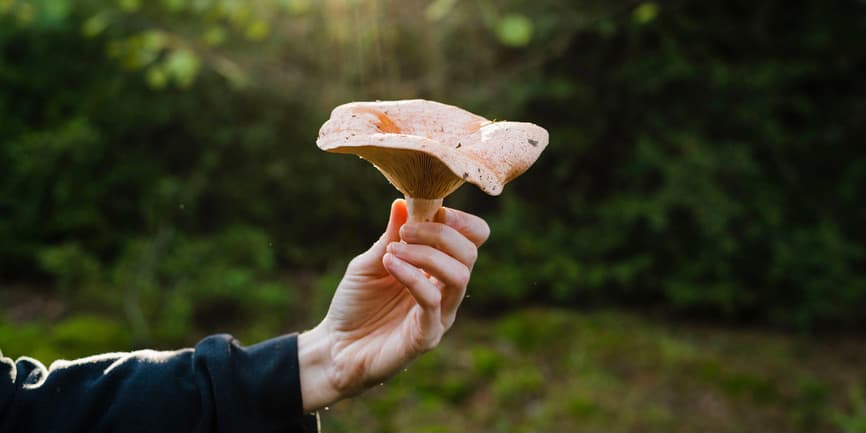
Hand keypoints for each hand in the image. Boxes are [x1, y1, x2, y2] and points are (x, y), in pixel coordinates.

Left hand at [298, 199, 488, 411]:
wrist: (335, 347)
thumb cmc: (355, 304)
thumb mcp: (369, 262)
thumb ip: (389, 236)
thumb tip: (402, 202)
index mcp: (437, 270)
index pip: (472, 240)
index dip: (461, 221)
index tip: (433, 210)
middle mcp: (445, 291)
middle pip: (469, 253)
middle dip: (440, 234)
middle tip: (405, 232)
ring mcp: (439, 315)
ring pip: (458, 276)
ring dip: (426, 254)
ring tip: (393, 250)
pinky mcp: (427, 336)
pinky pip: (431, 301)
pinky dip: (412, 276)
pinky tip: (390, 264)